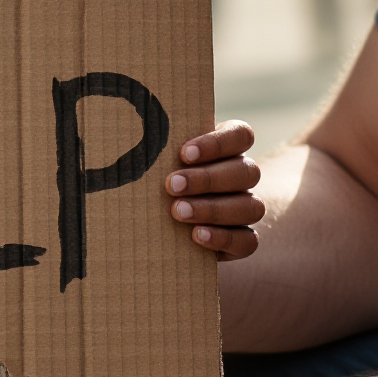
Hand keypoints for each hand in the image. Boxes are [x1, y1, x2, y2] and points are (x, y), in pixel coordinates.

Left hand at [166, 121, 264, 258]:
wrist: (174, 220)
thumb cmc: (165, 177)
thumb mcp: (165, 160)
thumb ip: (160, 150)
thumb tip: (127, 143)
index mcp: (231, 147)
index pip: (241, 136)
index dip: (217, 143)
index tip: (184, 153)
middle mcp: (244, 176)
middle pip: (246, 172)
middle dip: (207, 179)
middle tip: (172, 185)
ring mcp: (248, 208)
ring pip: (250, 207)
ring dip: (213, 209)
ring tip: (178, 211)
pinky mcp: (244, 239)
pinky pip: (247, 241)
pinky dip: (223, 238)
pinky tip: (196, 235)